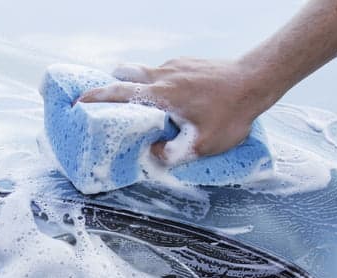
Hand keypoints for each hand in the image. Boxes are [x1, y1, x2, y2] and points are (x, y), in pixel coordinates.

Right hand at [77, 58, 270, 165]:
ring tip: (144, 108)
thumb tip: (153, 154)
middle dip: (111, 84)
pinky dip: (160, 86)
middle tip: (106, 101)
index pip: (118, 92)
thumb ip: (173, 154)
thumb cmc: (232, 113)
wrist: (258, 80)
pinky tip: (175, 102)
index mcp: (161, 94)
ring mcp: (176, 65)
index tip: (78, 102)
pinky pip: (165, 73)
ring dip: (139, 88)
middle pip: (125, 72)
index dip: (95, 97)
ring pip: (146, 73)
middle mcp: (163, 75)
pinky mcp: (188, 62)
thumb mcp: (203, 145)